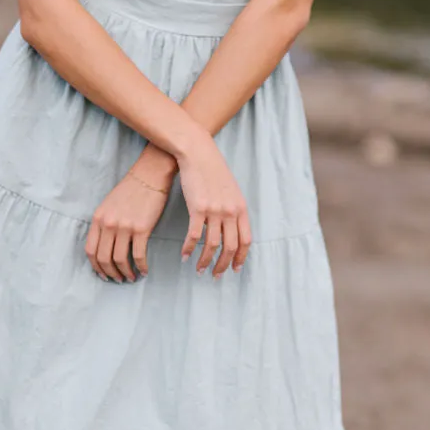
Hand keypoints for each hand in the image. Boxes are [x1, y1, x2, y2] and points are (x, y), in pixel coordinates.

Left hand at [85, 147, 174, 282]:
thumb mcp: (109, 205)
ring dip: (125, 273)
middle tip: (118, 280)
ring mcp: (124, 227)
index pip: (91, 251)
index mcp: (98, 219)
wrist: (149, 176)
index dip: (96, 267)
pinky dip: (140, 267)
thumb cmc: (131, 190)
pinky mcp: (141, 229)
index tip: (103, 275)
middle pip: (104, 259)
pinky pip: (138, 255)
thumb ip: (104, 224)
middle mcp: (108, 224)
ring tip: (131, 278)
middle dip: (111, 274)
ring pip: (120, 259)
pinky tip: (144, 271)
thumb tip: (105, 246)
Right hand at [177, 133, 251, 276]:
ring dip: (205, 261)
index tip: (234, 269)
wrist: (199, 153)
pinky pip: (194, 235)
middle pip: (230, 247)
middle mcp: (231, 211)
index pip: (245, 240)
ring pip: (212, 245)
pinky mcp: (198, 208)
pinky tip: (184, 255)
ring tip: (199, 270)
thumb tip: (230, 228)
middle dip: (223, 265)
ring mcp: (215, 210)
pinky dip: (188, 248)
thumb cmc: (213, 171)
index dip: (240, 258)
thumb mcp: (230, 191)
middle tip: (215, 276)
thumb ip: (233, 210)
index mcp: (241, 209)